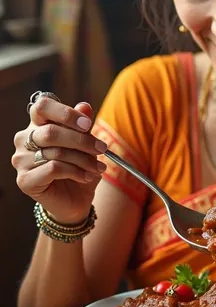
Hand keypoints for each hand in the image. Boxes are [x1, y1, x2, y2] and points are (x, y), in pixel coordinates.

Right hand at [12, 96, 107, 224]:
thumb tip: (84, 106)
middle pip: (51, 131)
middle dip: (82, 140)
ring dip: (83, 159)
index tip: (88, 124)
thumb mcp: (86, 144)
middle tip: (102, 148)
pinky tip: (87, 177)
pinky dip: (76, 171)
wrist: (74, 200)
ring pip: (55, 151)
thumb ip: (82, 125)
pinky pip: (53, 169)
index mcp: (37, 125)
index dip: (65, 113)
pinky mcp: (25, 180)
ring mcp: (21, 160)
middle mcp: (24, 140)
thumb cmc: (78, 167)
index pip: (42, 107)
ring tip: (99, 167)